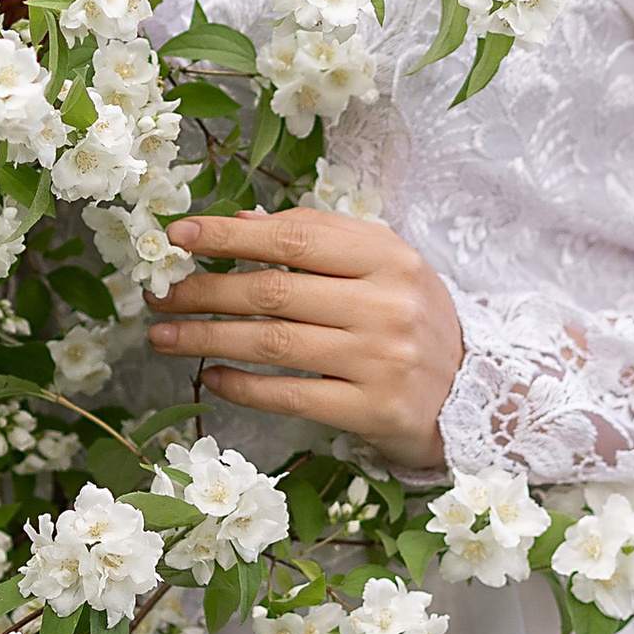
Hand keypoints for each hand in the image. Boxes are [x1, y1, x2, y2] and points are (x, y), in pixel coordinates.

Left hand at [146, 206, 462, 470]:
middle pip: (273, 293)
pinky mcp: (372, 411)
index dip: (230, 236)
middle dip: (204, 291)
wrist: (475, 394)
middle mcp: (386, 306)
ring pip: (273, 345)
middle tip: (158, 293)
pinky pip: (290, 396)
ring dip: (207, 339)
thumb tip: (243, 222)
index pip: (294, 239)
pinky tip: (211, 378)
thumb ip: (321, 240)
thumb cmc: (414, 320)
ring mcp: (380, 361)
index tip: (179, 236)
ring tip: (163, 336)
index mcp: (389, 258)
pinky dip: (243, 387)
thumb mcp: (385, 266)